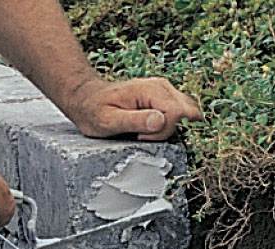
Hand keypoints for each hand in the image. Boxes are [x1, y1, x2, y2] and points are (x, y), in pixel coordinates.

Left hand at [65, 77, 201, 140]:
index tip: (141, 137)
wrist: (87, 99)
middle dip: (170, 130)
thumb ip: (135, 121)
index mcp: (150, 90)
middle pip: (187, 111)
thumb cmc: (94, 111)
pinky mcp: (163, 97)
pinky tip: (152, 129)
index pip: (176, 113)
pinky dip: (172, 124)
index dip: (162, 131)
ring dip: (172, 127)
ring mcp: (164, 90)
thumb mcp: (109, 121)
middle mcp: (162, 86)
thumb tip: (160, 121)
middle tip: (145, 135)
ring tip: (146, 132)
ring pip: (187, 111)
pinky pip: (180, 111)